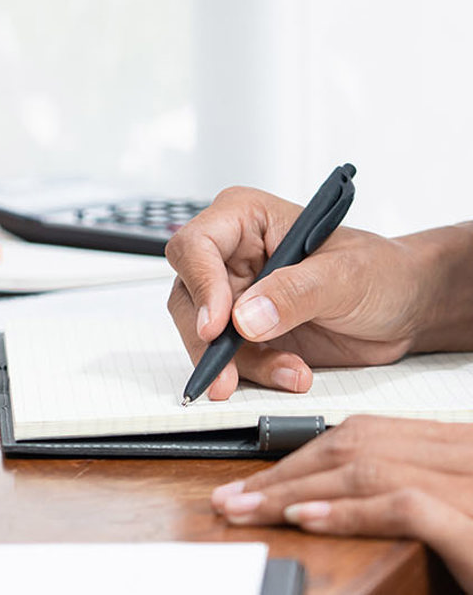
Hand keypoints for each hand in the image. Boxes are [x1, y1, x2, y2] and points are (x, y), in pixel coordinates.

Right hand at [165, 186, 428, 399]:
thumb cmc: (381, 271)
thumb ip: (295, 292)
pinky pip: (229, 359)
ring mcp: (234, 296)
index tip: (218, 326)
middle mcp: (230, 255)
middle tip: (226, 372)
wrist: (405, 308)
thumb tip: (245, 316)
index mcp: (245, 219)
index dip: (200, 285)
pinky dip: (255, 374)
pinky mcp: (244, 333)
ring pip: (202, 334)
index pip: (196, 246)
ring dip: (238, 363)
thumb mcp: (346, 276)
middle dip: (207, 340)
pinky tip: (291, 374)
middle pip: (188, 296)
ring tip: (288, 372)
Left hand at [212, 415, 472, 590]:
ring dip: (297, 488)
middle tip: (230, 498)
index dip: (302, 458)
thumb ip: (396, 504)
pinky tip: (306, 520)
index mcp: (460, 453)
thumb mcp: (445, 531)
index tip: (252, 484)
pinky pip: (405, 502)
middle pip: (359, 444)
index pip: (367, 437)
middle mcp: (469, 456)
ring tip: (246, 510)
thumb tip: (321, 506)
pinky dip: (349, 510)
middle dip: (286, 471)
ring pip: (370, 465)